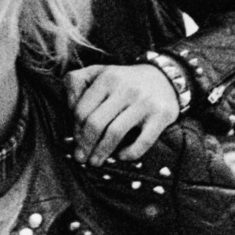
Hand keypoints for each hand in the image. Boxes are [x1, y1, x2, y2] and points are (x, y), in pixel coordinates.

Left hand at [65, 63, 182, 165]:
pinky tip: (120, 156)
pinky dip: (129, 153)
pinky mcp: (161, 115)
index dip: (75, 130)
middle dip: (84, 144)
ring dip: (102, 152)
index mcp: (107, 78)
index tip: (74, 142)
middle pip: (96, 123)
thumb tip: (69, 107)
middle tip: (81, 158)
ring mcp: (144, 102)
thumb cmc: (124, 81)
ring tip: (95, 162)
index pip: (82, 109)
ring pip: (115, 133)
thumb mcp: (99, 72)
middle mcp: (125, 88)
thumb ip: (77, 82)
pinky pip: (142, 142)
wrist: (165, 77)